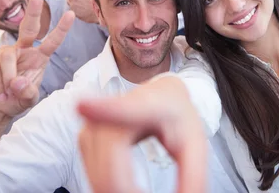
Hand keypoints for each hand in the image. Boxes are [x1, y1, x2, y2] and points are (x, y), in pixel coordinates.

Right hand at [0, 0, 74, 117]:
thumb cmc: (17, 100)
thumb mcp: (28, 100)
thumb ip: (27, 93)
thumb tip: (18, 81)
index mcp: (39, 57)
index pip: (52, 41)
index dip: (61, 28)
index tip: (71, 13)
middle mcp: (23, 50)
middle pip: (29, 27)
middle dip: (33, 11)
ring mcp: (5, 52)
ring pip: (8, 58)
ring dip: (8, 80)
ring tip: (8, 95)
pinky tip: (0, 93)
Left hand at [42, 0, 97, 23]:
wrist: (103, 13)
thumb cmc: (96, 1)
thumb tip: (69, 0)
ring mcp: (72, 5)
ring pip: (70, 4)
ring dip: (76, 5)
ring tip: (86, 6)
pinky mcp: (73, 13)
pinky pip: (73, 11)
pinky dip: (78, 11)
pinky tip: (85, 11)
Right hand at [77, 77, 206, 192]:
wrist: (161, 94)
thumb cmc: (178, 119)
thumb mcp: (196, 146)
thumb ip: (194, 177)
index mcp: (151, 105)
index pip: (127, 109)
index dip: (106, 110)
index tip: (82, 106)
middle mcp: (115, 108)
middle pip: (110, 163)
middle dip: (126, 192)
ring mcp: (95, 122)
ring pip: (98, 174)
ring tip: (141, 190)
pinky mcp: (85, 136)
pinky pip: (93, 175)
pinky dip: (109, 188)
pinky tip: (127, 186)